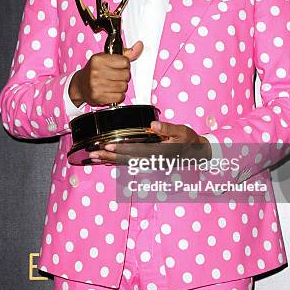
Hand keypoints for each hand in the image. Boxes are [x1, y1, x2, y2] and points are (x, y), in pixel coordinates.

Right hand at [69, 41, 142, 106]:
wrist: (81, 85)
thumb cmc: (95, 70)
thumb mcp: (107, 57)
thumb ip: (126, 53)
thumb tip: (140, 45)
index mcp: (99, 59)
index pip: (125, 62)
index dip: (124, 64)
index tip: (118, 66)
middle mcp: (96, 72)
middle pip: (126, 75)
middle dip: (124, 76)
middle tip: (116, 75)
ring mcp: (96, 85)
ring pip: (124, 86)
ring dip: (121, 86)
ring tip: (113, 83)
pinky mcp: (98, 97)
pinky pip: (119, 97)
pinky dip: (118, 95)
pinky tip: (111, 91)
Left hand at [89, 120, 211, 163]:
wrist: (197, 154)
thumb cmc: (189, 141)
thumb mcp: (182, 132)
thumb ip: (168, 129)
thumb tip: (153, 125)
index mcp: (160, 153)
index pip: (136, 152)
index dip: (120, 150)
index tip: (107, 147)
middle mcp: (152, 161)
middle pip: (127, 160)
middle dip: (109, 158)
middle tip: (92, 154)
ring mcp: (150, 164)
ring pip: (126, 163)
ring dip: (109, 161)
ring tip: (94, 157)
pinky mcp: (148, 163)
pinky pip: (130, 164)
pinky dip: (117, 162)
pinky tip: (107, 160)